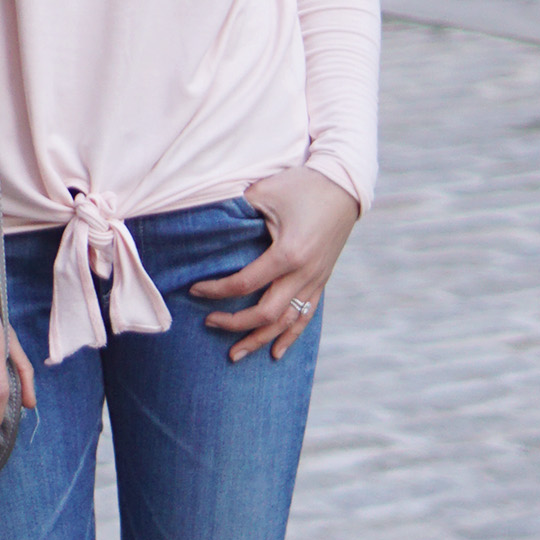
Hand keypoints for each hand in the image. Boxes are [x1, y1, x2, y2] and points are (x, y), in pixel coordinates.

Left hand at [190, 167, 358, 363]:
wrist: (344, 184)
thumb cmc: (302, 185)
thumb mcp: (265, 192)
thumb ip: (238, 212)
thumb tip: (210, 227)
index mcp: (289, 253)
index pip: (245, 284)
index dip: (217, 290)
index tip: (194, 290)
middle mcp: (304, 273)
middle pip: (265, 313)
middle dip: (233, 324)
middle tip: (208, 322)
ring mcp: (316, 279)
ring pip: (286, 322)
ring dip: (259, 340)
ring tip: (235, 355)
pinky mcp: (322, 280)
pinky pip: (306, 316)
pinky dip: (290, 337)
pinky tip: (275, 353)